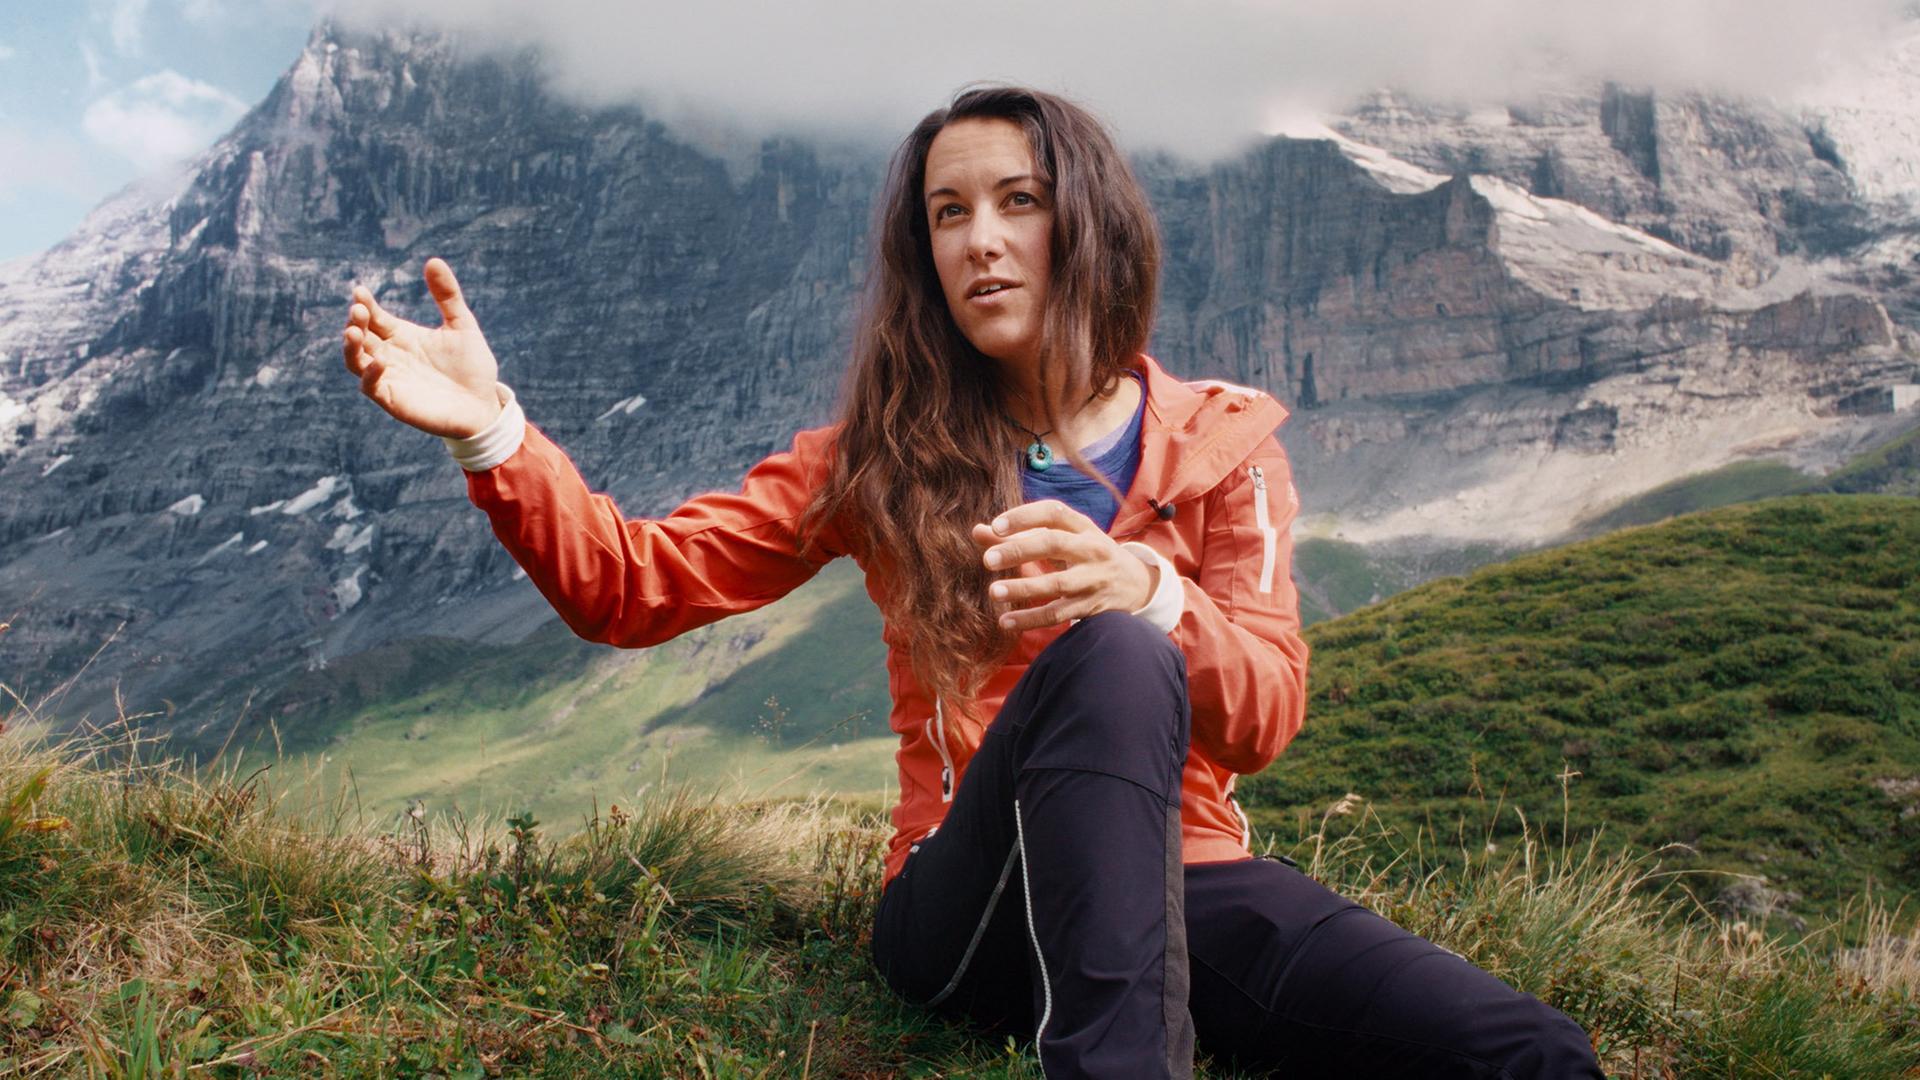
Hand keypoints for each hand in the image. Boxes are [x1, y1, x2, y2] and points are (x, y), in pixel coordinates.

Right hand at [341, 257, 502, 437]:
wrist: (484, 405)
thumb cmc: (472, 367)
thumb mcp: (462, 326)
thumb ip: (448, 296)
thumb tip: (433, 260)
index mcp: (403, 335)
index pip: (375, 317)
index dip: (365, 304)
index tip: (360, 291)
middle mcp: (391, 355)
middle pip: (361, 335)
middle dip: (356, 321)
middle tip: (359, 309)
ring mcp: (390, 377)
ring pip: (356, 360)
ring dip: (352, 345)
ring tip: (353, 330)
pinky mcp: (394, 400)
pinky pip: (371, 387)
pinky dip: (370, 374)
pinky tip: (379, 361)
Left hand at [970, 500, 1157, 631]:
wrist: (1136, 583)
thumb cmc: (1087, 554)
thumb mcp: (1064, 538)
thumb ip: (1020, 535)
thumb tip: (977, 531)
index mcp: (1083, 526)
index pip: (1053, 512)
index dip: (1024, 516)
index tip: (996, 526)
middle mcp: (1091, 549)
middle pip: (1054, 544)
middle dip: (1020, 551)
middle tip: (987, 560)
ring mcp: (1093, 579)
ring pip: (1057, 584)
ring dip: (1024, 588)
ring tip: (994, 592)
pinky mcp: (1091, 606)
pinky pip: (1059, 614)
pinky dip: (1031, 619)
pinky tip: (1006, 621)